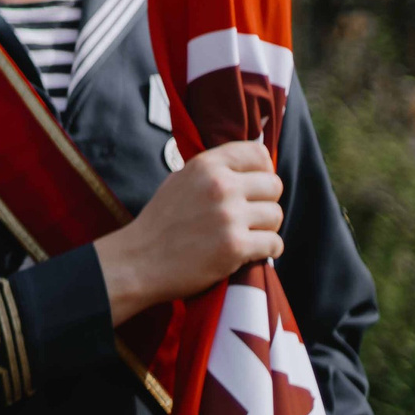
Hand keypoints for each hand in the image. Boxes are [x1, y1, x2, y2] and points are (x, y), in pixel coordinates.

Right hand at [94, 139, 283, 324]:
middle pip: (274, 185)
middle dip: (265, 202)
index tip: (255, 187)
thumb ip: (213, 171)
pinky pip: (275, 244)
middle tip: (249, 216)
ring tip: (246, 235)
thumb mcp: (180, 181)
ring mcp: (229, 216)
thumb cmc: (160, 224)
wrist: (138, 261)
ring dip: (266, 228)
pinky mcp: (235, 247)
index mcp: (206, 166)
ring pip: (276, 216)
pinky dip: (267, 250)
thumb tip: (249, 167)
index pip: (258, 154)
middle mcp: (220, 186)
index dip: (263, 171)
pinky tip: (249, 252)